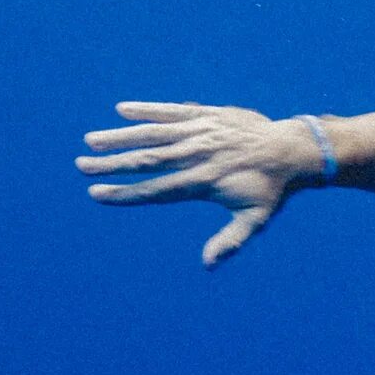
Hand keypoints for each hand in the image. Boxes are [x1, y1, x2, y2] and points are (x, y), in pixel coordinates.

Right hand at [77, 102, 319, 265]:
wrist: (292, 150)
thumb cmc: (270, 190)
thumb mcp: (255, 219)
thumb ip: (231, 241)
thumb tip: (208, 265)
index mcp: (204, 182)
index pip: (156, 190)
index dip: (126, 193)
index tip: (97, 195)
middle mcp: (198, 155)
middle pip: (148, 160)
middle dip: (112, 164)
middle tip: (82, 167)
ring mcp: (202, 132)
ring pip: (155, 133)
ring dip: (121, 136)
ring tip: (91, 141)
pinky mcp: (207, 114)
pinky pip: (172, 110)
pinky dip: (148, 110)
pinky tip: (123, 109)